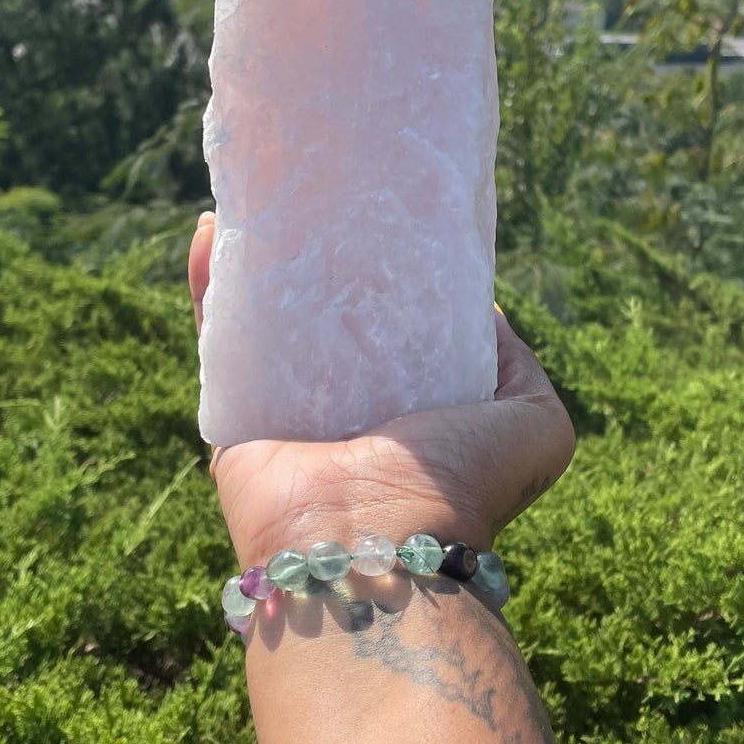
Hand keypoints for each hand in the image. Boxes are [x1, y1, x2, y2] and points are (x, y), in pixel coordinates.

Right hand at [188, 213, 575, 571]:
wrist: (373, 544)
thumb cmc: (461, 487)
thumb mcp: (535, 422)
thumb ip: (522, 366)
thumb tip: (484, 307)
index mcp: (416, 409)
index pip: (401, 329)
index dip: (399, 276)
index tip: (393, 219)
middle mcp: (351, 410)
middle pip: (330, 321)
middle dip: (325, 263)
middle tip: (325, 198)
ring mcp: (289, 412)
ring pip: (267, 321)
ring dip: (262, 262)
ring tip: (266, 201)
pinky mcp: (234, 413)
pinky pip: (215, 335)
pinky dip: (208, 280)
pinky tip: (213, 224)